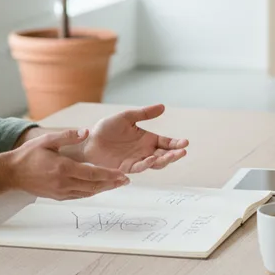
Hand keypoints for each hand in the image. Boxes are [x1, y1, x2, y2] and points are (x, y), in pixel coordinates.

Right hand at [8, 129, 129, 199]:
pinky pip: (79, 195)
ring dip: (103, 189)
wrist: (11, 173)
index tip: (122, 175)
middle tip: (125, 181)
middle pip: (94, 186)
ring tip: (116, 184)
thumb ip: (67, 136)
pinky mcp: (57, 197)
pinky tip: (98, 188)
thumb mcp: (47, 140)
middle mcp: (63, 183)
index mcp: (63, 168)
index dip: (109, 175)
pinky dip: (91, 192)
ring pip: (88, 193)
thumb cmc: (28, 155)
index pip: (92, 174)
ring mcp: (60, 192)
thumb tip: (86, 132)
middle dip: (111, 183)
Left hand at [71, 104, 188, 172]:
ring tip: (172, 156)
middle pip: (164, 155)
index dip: (176, 144)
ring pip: (155, 163)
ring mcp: (137, 160)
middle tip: (182, 151)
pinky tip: (152, 158)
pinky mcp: (126, 167)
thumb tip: (163, 106)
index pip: (166, 143)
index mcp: (148, 139)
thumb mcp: (127, 117)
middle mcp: (145, 151)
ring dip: (165, 160)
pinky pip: (139, 168)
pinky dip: (147, 164)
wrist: (89, 140)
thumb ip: (144, 114)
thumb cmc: (106, 129)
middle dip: (175, 154)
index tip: (185, 142)